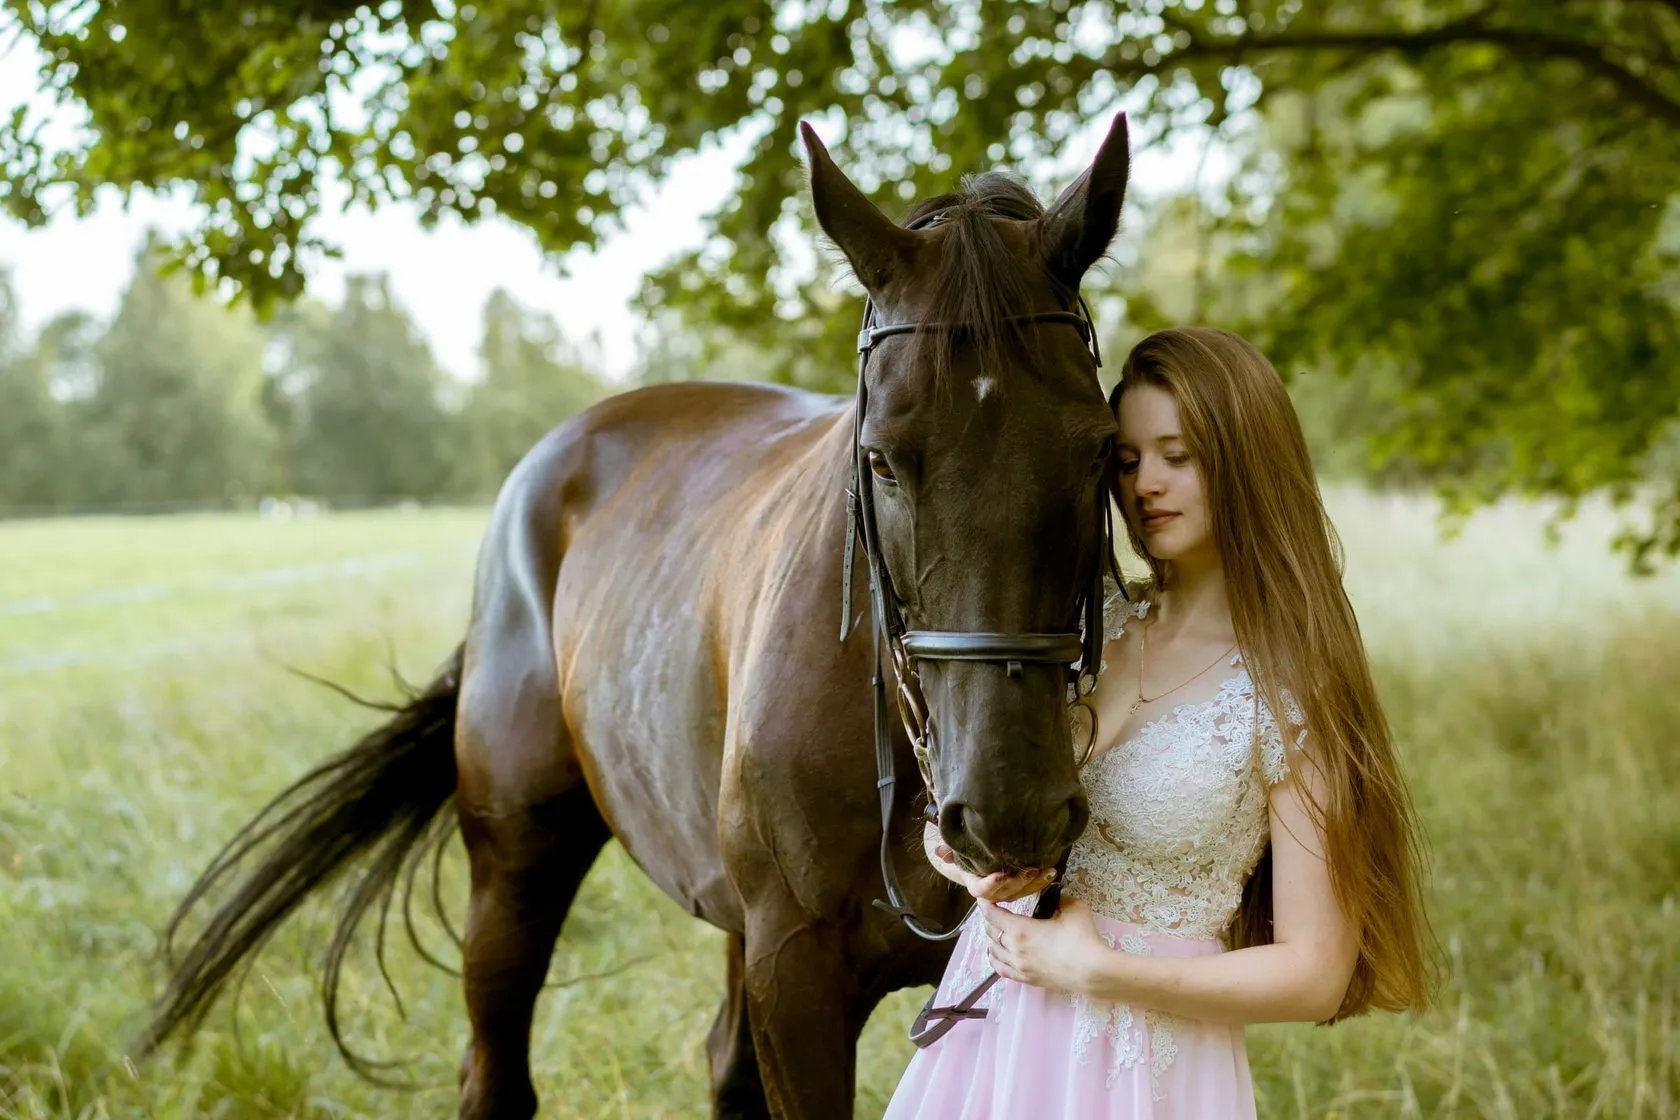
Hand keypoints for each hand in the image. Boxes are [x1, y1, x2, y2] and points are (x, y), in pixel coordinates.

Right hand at [925, 828, 1056, 901]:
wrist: (979, 855)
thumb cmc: (968, 851)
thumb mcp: (957, 848)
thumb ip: (949, 850)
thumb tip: (940, 851)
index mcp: (975, 884)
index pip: (982, 890)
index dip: (991, 884)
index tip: (1000, 874)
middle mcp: (993, 892)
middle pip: (1006, 892)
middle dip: (1018, 881)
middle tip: (1030, 869)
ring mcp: (1008, 891)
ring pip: (1021, 892)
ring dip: (1034, 883)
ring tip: (1045, 870)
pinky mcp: (1021, 887)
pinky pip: (1033, 888)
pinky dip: (1042, 881)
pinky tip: (1051, 871)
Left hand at [981, 895, 1105, 995]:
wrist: (1092, 972)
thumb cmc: (1082, 939)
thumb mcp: (1072, 908)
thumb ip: (1059, 899)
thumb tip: (1056, 896)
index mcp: (1021, 930)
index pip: (993, 915)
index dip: (985, 904)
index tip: (983, 898)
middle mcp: (1014, 949)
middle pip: (991, 932)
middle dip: (988, 919)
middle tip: (991, 911)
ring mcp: (1019, 967)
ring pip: (993, 951)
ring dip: (990, 939)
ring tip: (992, 930)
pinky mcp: (1027, 980)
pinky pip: (1001, 970)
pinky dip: (994, 959)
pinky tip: (995, 955)